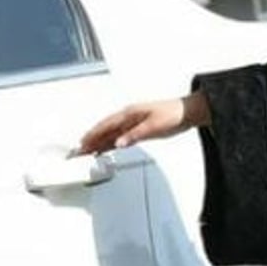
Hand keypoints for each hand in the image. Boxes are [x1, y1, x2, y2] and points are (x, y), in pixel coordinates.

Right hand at [78, 92, 209, 154]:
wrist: (187, 113)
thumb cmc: (173, 114)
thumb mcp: (154, 126)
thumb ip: (134, 135)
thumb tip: (118, 143)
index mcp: (130, 113)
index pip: (106, 125)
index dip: (93, 134)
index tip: (82, 143)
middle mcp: (129, 118)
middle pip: (105, 130)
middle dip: (91, 140)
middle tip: (79, 151)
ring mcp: (133, 124)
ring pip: (111, 134)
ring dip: (99, 142)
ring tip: (88, 152)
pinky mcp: (139, 130)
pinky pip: (120, 137)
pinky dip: (111, 143)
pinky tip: (106, 149)